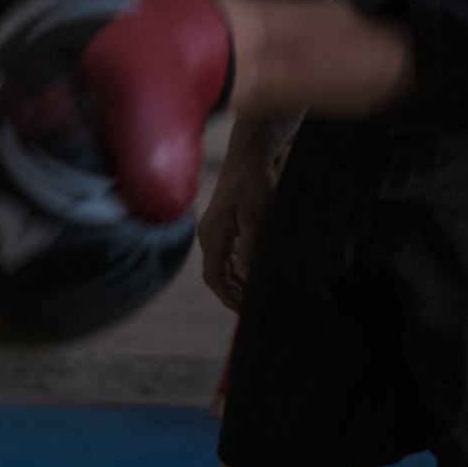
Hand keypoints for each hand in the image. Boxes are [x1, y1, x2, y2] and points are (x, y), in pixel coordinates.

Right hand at [197, 139, 278, 312]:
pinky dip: (241, 268)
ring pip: (224, 266)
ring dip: (238, 282)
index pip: (214, 277)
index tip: (245, 312)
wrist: (251, 154)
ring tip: (257, 297)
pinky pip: (230, 254)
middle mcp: (210, 236)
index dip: (228, 296)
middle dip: (234, 293)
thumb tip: (246, 277)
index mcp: (212, 236)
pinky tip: (255, 275)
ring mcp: (217, 231)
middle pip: (218, 274)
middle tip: (256, 309)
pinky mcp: (227, 225)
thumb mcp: (257, 216)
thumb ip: (251, 247)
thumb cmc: (254, 182)